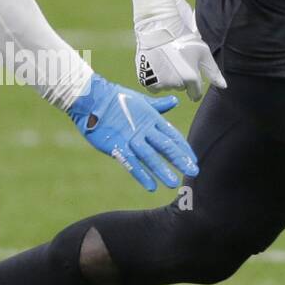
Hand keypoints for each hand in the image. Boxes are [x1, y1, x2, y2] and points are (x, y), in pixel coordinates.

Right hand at [67, 74, 199, 192]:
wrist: (91, 97)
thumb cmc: (115, 97)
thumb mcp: (140, 100)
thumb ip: (158, 105)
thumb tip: (175, 101)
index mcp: (151, 118)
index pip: (172, 135)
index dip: (184, 148)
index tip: (193, 159)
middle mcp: (144, 129)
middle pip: (166, 146)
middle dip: (180, 160)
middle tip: (193, 172)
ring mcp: (130, 138)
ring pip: (150, 156)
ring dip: (162, 170)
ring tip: (173, 183)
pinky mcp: (116, 146)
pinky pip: (131, 163)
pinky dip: (141, 175)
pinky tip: (151, 186)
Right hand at [133, 0, 226, 100]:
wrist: (158, 29)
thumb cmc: (183, 38)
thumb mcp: (203, 53)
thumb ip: (213, 72)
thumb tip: (223, 86)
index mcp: (191, 78)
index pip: (195, 94)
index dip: (194, 87)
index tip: (191, 77)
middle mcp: (176, 84)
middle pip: (180, 88)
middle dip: (180, 79)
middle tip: (177, 62)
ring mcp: (160, 83)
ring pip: (167, 87)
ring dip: (167, 78)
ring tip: (166, 61)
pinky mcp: (146, 81)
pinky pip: (153, 87)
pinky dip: (154, 80)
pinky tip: (156, 66)